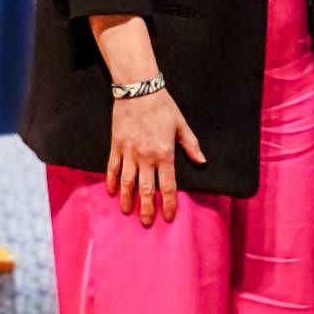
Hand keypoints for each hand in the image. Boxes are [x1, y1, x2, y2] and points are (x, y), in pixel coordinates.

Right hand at [106, 89, 205, 226]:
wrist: (138, 90)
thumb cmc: (163, 106)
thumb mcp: (181, 125)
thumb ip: (191, 145)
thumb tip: (202, 161)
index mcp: (165, 154)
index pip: (168, 185)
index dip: (169, 203)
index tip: (169, 216)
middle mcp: (146, 157)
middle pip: (147, 189)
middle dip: (148, 208)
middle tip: (147, 223)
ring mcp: (129, 153)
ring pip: (127, 182)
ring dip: (127, 199)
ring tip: (127, 212)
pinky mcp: (116, 146)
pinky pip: (112, 168)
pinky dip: (111, 181)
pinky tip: (111, 191)